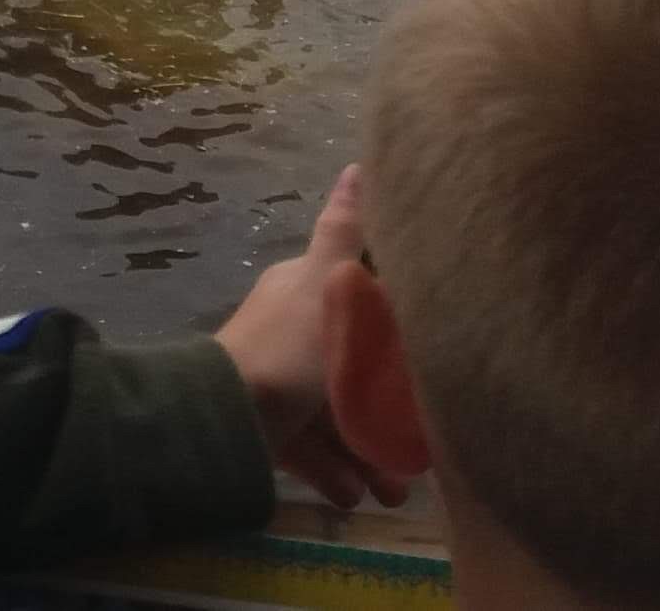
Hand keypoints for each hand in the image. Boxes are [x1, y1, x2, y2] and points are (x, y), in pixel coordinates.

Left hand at [214, 167, 408, 513]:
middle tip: (417, 449)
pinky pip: (312, 451)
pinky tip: (355, 494)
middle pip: (352, 370)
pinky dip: (335, 472)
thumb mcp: (325, 285)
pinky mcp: (267, 428)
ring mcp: (278, 383)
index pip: (357, 300)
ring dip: (368, 452)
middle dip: (387, 410)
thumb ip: (343, 234)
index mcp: (301, 292)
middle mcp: (291, 334)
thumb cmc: (288, 350)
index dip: (393, 329)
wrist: (228, 419)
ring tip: (390, 489)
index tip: (430, 360)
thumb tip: (357, 165)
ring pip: (336, 417)